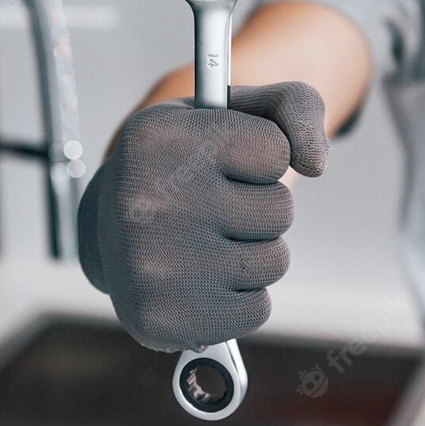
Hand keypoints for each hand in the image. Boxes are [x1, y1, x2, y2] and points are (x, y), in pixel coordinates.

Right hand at [77, 82, 329, 350]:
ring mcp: (153, 265)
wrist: (108, 230)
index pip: (277, 150)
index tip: (222, 159)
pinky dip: (241, 298)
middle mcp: (149, 200)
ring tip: (203, 242)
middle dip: (259, 209)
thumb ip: (293, 106)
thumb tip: (316, 164)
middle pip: (279, 210)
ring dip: (254, 254)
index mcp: (161, 138)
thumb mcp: (231, 112)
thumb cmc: (182, 165)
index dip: (261, 158)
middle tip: (210, 206)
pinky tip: (201, 281)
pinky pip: (257, 310)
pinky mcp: (164, 319)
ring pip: (273, 262)